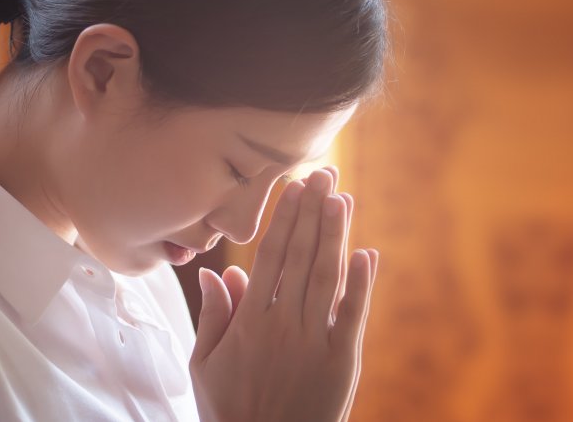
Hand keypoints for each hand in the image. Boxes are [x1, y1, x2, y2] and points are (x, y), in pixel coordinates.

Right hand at [190, 167, 378, 421]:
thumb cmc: (228, 410)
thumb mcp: (206, 364)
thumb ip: (215, 315)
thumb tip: (219, 270)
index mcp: (248, 322)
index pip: (270, 257)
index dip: (284, 219)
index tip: (293, 187)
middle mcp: (282, 326)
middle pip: (301, 257)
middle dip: (313, 212)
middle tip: (324, 174)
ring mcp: (313, 343)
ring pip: (326, 277)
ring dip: (335, 235)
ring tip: (342, 198)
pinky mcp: (340, 363)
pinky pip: (352, 316)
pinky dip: (361, 284)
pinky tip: (366, 253)